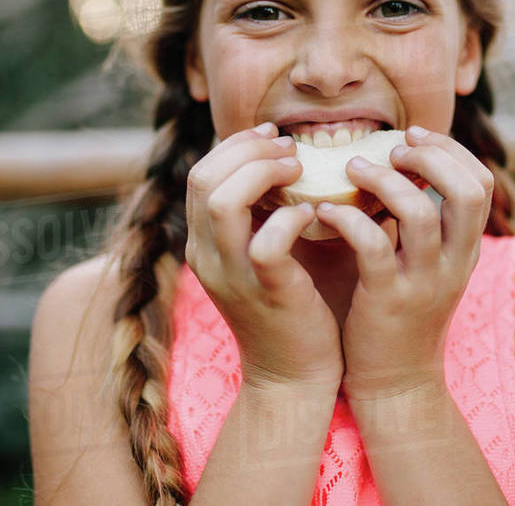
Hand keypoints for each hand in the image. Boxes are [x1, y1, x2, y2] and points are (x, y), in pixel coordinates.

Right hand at [185, 122, 343, 392]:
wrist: (295, 378)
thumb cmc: (292, 307)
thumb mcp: (266, 255)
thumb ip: (267, 212)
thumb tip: (293, 159)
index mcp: (203, 244)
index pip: (200, 174)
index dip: (235, 146)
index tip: (274, 137)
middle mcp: (207, 257)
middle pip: (204, 178)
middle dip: (248, 150)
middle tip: (291, 149)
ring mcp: (233, 276)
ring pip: (223, 201)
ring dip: (264, 173)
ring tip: (300, 171)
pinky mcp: (266, 293)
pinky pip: (267, 242)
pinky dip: (291, 218)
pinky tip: (314, 214)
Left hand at [313, 126, 494, 399]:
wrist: (395, 384)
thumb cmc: (400, 313)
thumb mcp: (426, 265)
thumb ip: (421, 222)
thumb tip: (397, 165)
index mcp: (465, 249)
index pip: (480, 183)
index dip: (449, 150)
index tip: (411, 136)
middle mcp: (454, 263)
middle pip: (468, 191)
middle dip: (430, 157)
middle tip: (390, 148)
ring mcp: (423, 283)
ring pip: (418, 213)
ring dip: (383, 180)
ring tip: (351, 169)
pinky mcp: (386, 301)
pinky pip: (372, 246)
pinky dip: (346, 218)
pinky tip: (322, 211)